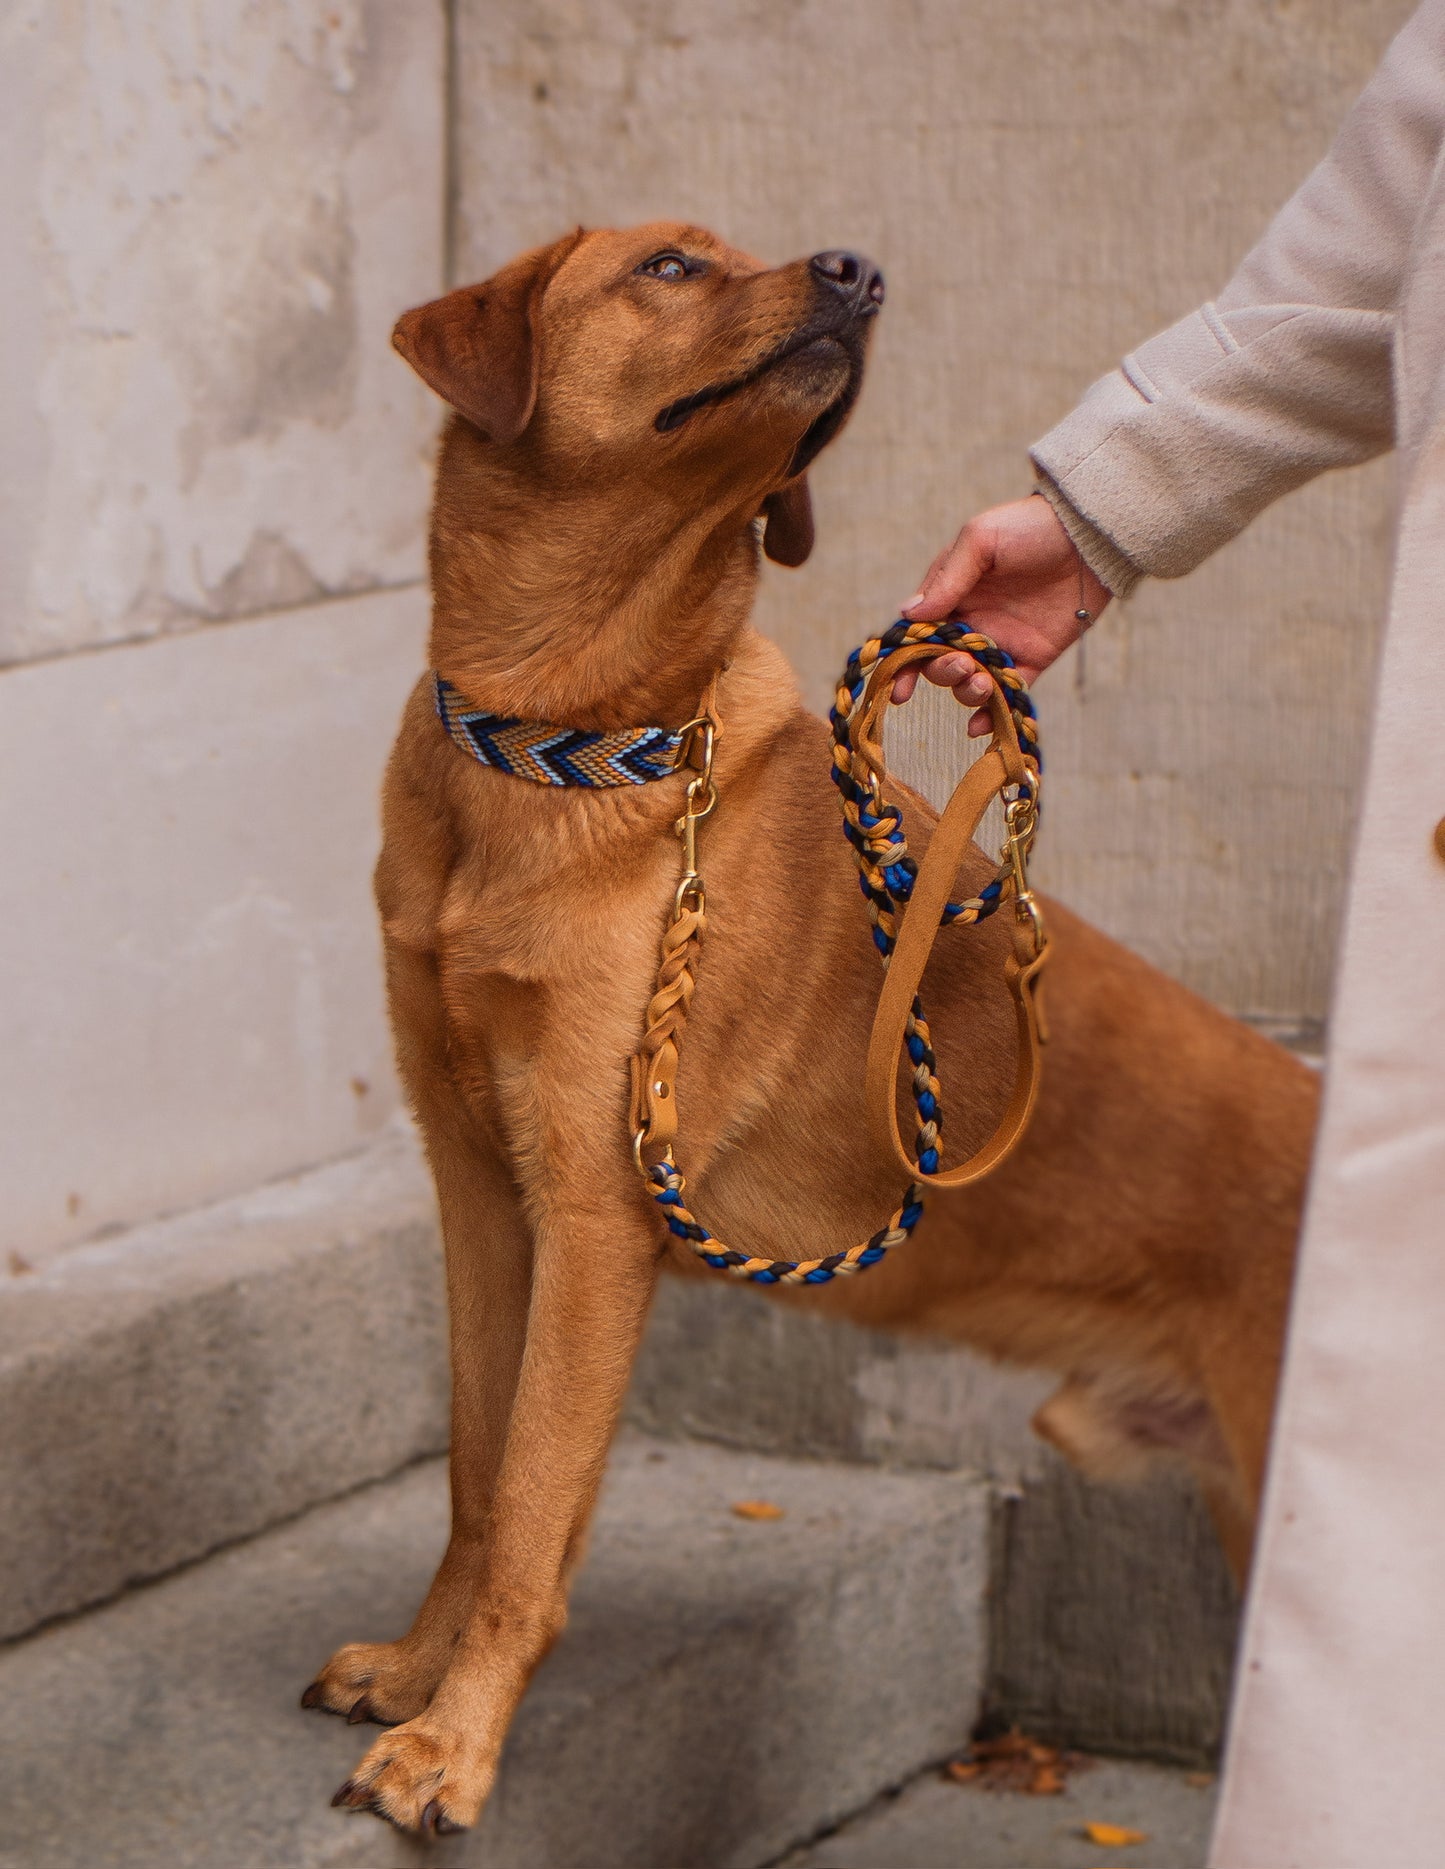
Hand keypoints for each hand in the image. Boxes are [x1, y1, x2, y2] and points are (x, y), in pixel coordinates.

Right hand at [891, 495, 1110, 735]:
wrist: (1087, 536)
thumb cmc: (1029, 527)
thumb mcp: (980, 539)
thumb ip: (947, 579)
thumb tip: (909, 615)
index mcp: (951, 597)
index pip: (918, 636)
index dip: (904, 663)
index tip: (898, 688)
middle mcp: (971, 624)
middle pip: (940, 665)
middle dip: (942, 672)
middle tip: (962, 664)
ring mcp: (1001, 644)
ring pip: (970, 683)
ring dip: (966, 691)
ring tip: (980, 681)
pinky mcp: (1031, 659)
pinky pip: (1007, 693)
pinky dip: (991, 714)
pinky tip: (981, 725)